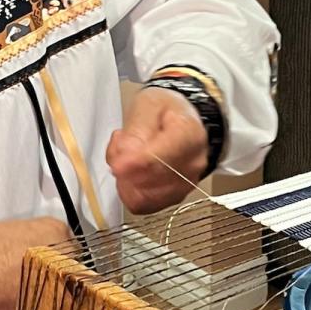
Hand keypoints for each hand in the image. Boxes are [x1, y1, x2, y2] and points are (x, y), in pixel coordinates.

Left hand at [106, 87, 207, 214]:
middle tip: (120, 144)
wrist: (181, 122)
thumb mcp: (148, 104)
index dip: (137, 164)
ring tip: (127, 156)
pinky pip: (142, 205)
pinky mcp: (172, 198)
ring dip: (125, 180)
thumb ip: (136, 129)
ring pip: (144, 197)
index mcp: (190, 135)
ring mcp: (185, 184)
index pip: (164, 157)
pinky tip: (131, 173)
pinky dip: (129, 191)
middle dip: (125, 168)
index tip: (118, 166)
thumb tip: (125, 156)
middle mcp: (192, 163)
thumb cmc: (167, 112)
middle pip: (152, 181)